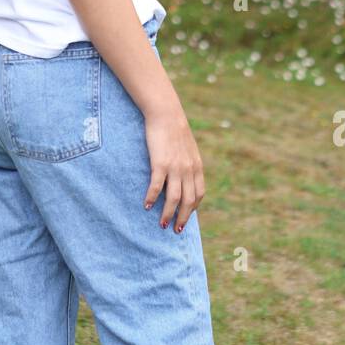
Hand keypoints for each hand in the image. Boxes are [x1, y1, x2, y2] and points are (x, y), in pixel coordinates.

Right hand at [143, 107, 204, 231]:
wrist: (166, 114)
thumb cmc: (174, 130)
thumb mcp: (188, 148)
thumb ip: (188, 163)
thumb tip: (184, 176)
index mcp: (197, 166)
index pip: (199, 194)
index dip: (193, 209)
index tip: (185, 217)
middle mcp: (189, 170)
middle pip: (188, 201)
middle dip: (182, 218)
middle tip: (175, 230)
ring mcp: (175, 167)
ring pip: (174, 198)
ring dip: (168, 214)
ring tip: (162, 224)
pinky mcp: (160, 163)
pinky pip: (157, 187)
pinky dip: (152, 199)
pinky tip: (146, 205)